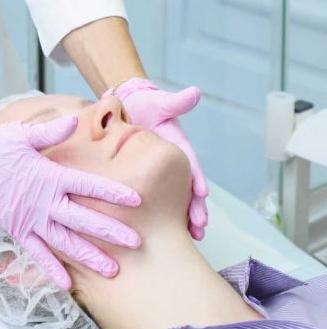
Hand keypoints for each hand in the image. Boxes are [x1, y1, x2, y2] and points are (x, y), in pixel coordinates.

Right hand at [0, 103, 141, 289]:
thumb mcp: (23, 133)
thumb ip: (52, 131)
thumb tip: (75, 121)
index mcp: (48, 176)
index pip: (87, 186)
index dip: (112, 193)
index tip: (136, 201)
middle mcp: (41, 201)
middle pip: (81, 220)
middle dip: (110, 232)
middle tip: (137, 243)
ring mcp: (28, 218)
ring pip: (63, 242)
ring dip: (88, 256)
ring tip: (111, 269)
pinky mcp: (16, 228)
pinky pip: (36, 252)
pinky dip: (50, 268)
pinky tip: (67, 283)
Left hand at [108, 79, 208, 239]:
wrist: (125, 109)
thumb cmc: (144, 105)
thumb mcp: (159, 103)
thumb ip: (175, 102)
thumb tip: (194, 93)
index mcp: (178, 147)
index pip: (190, 165)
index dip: (197, 179)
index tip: (202, 194)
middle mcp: (172, 163)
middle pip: (187, 188)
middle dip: (195, 207)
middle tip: (199, 226)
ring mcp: (160, 172)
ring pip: (175, 198)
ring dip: (184, 217)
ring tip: (192, 235)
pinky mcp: (146, 178)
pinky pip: (156, 198)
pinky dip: (163, 215)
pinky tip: (164, 233)